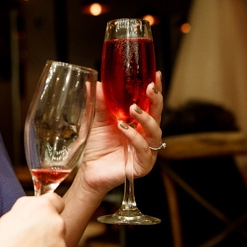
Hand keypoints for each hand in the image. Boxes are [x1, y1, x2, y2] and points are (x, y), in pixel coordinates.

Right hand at [0, 193, 67, 246]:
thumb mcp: (9, 217)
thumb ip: (29, 208)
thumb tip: (39, 208)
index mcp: (43, 209)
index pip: (57, 202)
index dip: (48, 211)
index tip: (41, 219)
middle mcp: (57, 226)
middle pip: (58, 227)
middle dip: (47, 234)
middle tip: (27, 244)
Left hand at [77, 71, 163, 195]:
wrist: (88, 171)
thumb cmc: (96, 146)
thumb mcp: (96, 120)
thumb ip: (98, 103)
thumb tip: (94, 83)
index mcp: (138, 123)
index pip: (151, 104)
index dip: (156, 90)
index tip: (156, 75)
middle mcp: (146, 135)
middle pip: (158, 115)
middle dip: (156, 100)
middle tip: (150, 88)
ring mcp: (146, 151)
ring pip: (155, 132)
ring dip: (146, 118)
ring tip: (133, 108)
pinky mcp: (143, 165)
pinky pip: (144, 149)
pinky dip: (135, 137)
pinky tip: (124, 128)